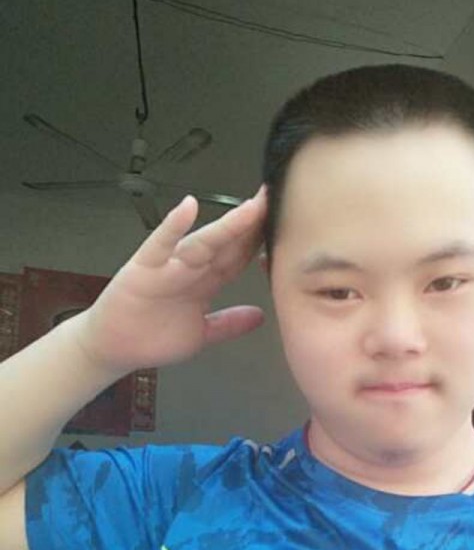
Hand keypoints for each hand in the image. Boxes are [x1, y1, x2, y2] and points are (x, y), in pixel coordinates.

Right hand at [71, 187, 267, 374]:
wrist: (113, 349)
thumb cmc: (152, 336)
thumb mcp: (201, 334)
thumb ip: (229, 324)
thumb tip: (260, 317)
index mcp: (204, 282)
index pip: (238, 258)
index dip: (259, 243)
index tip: (284, 225)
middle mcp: (190, 269)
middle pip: (226, 244)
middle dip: (251, 224)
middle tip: (275, 200)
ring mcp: (168, 266)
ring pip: (203, 242)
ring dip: (227, 226)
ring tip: (251, 208)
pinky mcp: (144, 268)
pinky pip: (160, 244)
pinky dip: (174, 226)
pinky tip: (189, 208)